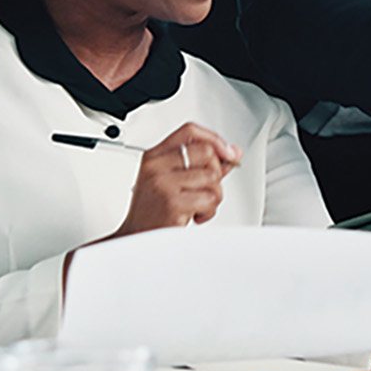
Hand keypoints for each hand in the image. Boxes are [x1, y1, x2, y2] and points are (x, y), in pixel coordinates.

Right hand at [110, 123, 241, 236]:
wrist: (136, 238)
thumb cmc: (154, 212)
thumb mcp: (174, 182)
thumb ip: (203, 165)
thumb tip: (234, 152)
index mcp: (155, 156)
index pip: (189, 132)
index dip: (214, 139)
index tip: (228, 152)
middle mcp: (156, 166)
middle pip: (206, 152)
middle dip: (216, 173)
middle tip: (205, 190)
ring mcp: (163, 183)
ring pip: (212, 176)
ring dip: (214, 196)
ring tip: (199, 206)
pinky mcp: (172, 202)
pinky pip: (209, 198)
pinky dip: (209, 211)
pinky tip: (196, 216)